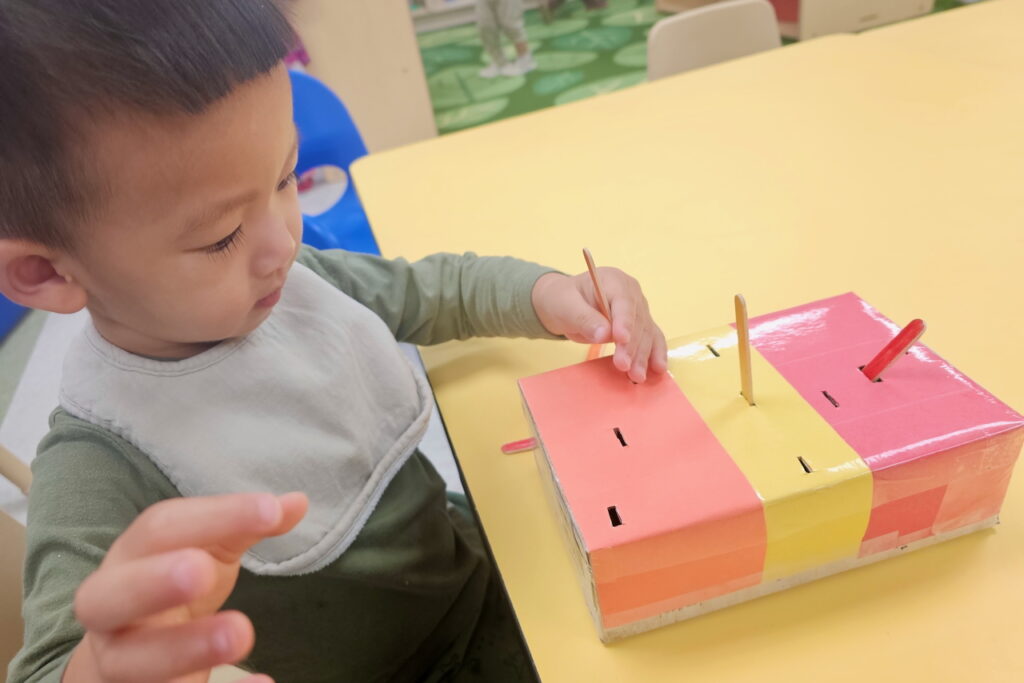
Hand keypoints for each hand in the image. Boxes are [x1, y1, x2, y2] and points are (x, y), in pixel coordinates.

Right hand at [65, 492, 307, 682]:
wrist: (125, 665)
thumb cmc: (171, 594)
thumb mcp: (205, 553)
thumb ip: (244, 528)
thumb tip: (298, 501)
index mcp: (129, 560)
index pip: (159, 529)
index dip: (213, 516)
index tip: (269, 510)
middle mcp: (111, 614)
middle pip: (109, 598)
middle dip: (153, 583)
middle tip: (199, 573)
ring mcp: (119, 665)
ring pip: (132, 663)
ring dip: (185, 649)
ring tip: (241, 633)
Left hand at [532, 269, 666, 382]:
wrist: (566, 305)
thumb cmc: (563, 300)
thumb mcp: (566, 306)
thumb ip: (584, 318)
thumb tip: (604, 334)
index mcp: (613, 281)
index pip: (624, 302)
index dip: (624, 322)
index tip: (621, 340)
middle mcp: (631, 293)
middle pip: (637, 321)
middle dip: (632, 346)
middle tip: (624, 366)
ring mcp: (638, 309)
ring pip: (646, 333)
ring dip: (643, 355)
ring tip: (637, 376)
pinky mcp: (640, 326)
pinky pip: (651, 339)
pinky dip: (655, 354)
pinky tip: (658, 369)